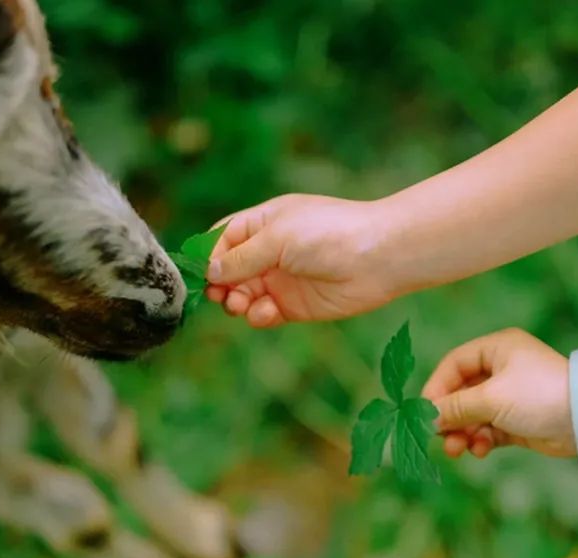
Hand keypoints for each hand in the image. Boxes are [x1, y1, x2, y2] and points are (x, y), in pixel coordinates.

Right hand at [206, 194, 397, 326]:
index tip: (199, 274)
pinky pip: (264, 313)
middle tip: (219, 295)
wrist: (378, 257)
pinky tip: (267, 311)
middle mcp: (269, 250)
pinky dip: (258, 316)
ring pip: (242, 295)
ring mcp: (281, 278)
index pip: (222, 238)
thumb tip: (209, 273)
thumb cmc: (329, 233)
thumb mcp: (277, 237)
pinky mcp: (294, 305)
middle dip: (218, 284)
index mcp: (264, 223)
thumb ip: (240, 257)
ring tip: (241, 303)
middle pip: (227, 271)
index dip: (207, 256)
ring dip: (236, 302)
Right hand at [422, 328, 575, 458]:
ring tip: (457, 449)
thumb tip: (425, 417)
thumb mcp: (491, 399)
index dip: (436, 388)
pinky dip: (482, 439)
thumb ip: (456, 407)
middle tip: (438, 437)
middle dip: (450, 417)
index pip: (454, 365)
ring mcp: (512, 395)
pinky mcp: (520, 420)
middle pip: (462, 392)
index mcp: (497, 349)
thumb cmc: (538, 396)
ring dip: (463, 431)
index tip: (423, 412)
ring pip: (474, 413)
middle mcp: (503, 368)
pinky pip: (490, 428)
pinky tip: (480, 450)